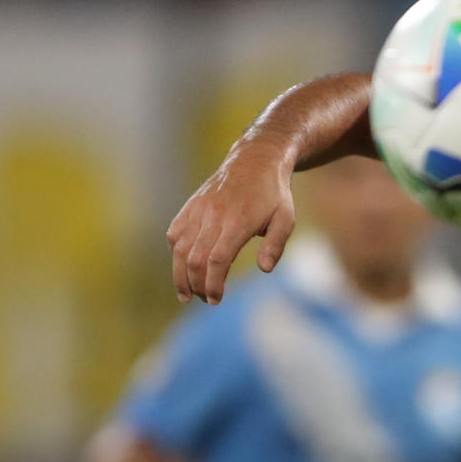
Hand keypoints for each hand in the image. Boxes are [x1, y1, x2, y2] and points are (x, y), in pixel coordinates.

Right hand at [167, 140, 297, 303]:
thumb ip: (276, 245)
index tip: (216, 300)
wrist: (254, 161)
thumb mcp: (286, 219)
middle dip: (197, 285)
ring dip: (179, 275)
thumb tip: (265, 269)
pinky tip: (182, 267)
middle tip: (206, 300)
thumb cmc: (273, 195)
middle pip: (194, 259)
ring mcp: (198, 210)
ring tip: (186, 294)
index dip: (213, 283)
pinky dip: (175, 253)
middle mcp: (213, 216)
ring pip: (179, 248)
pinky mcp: (190, 206)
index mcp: (237, 222)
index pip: (217, 260)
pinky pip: (175, 233)